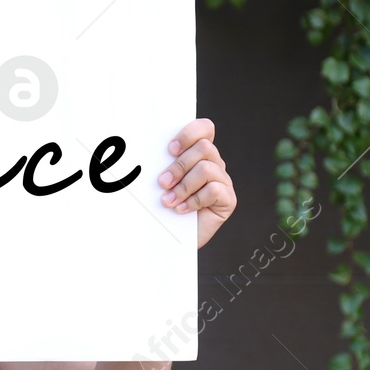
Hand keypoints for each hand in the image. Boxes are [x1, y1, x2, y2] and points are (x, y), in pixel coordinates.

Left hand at [156, 118, 234, 247]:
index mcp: (198, 154)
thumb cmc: (164, 209)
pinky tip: (181, 210)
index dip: (189, 134)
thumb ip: (161, 165)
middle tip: (162, 183)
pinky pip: (214, 190)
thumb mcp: (160, 183)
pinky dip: (194, 200)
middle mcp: (214, 164)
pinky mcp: (228, 200)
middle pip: (204, 148)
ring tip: (168, 201)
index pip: (204, 128)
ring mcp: (223, 181)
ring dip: (183, 186)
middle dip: (179, 166)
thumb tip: (141, 151)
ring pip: (206, 169)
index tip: (170, 149)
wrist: (171, 240)